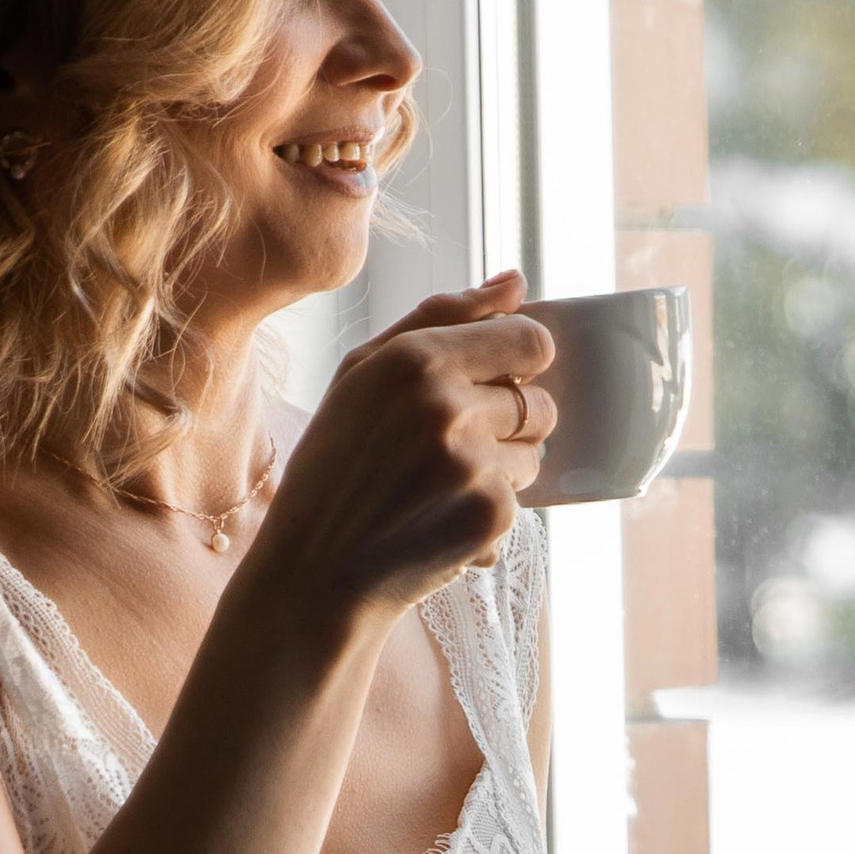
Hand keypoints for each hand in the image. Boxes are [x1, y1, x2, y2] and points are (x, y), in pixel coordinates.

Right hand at [257, 271, 556, 620]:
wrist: (314, 572)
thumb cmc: (333, 465)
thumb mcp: (362, 373)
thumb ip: (443, 315)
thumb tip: (516, 280)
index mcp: (416, 357)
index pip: (530, 341)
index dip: (520, 365)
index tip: (494, 385)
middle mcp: (448, 403)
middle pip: (540, 403)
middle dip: (508, 426)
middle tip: (447, 451)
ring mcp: (472, 461)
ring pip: (534, 455)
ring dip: (499, 472)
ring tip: (436, 490)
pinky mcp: (489, 514)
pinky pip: (521, 504)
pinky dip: (486, 516)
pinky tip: (436, 524)